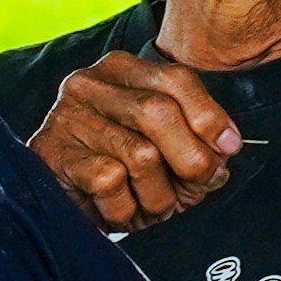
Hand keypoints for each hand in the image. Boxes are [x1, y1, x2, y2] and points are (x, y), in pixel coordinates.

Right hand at [29, 50, 242, 227]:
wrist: (61, 205)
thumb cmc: (119, 173)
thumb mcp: (166, 151)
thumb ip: (198, 143)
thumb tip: (223, 148)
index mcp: (121, 70)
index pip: (176, 79)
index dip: (209, 116)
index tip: (228, 147)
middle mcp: (89, 83)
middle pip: (158, 111)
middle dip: (190, 158)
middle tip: (197, 186)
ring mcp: (66, 115)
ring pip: (139, 154)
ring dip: (157, 196)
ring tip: (149, 206)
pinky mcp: (52, 151)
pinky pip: (110, 181)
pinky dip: (124, 207)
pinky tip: (115, 209)